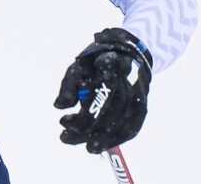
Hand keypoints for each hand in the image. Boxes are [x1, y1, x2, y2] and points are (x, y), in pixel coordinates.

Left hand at [53, 28, 151, 152]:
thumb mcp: (77, 68)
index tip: (63, 122)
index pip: (99, 94)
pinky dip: (120, 138)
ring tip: (87, 147)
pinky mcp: (142, 104)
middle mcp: (128, 79)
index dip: (83, 111)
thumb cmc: (95, 64)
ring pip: (127, 120)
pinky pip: (134, 125)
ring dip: (107, 138)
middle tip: (67, 138)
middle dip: (90, 128)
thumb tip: (59, 106)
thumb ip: (68, 86)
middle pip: (112, 109)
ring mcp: (138, 93)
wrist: (123, 53)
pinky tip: (105, 145)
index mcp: (109, 66)